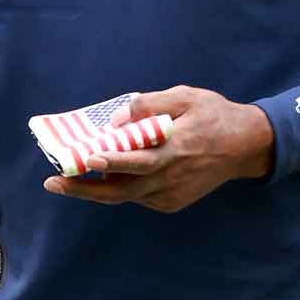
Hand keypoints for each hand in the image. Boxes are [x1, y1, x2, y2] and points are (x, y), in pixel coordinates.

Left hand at [42, 86, 273, 213]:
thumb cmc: (213, 115)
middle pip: (122, 190)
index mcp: (176, 149)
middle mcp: (171, 177)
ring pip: (127, 196)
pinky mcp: (172, 203)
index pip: (139, 160)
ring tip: (67, 177)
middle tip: (52, 184)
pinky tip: (107, 172)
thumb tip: (116, 120)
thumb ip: (149, 106)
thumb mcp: (185, 97)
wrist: (246, 146)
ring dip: (97, 188)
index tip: (89, 158)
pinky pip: (138, 196)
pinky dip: (120, 186)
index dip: (113, 162)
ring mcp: (172, 194)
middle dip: (84, 189)